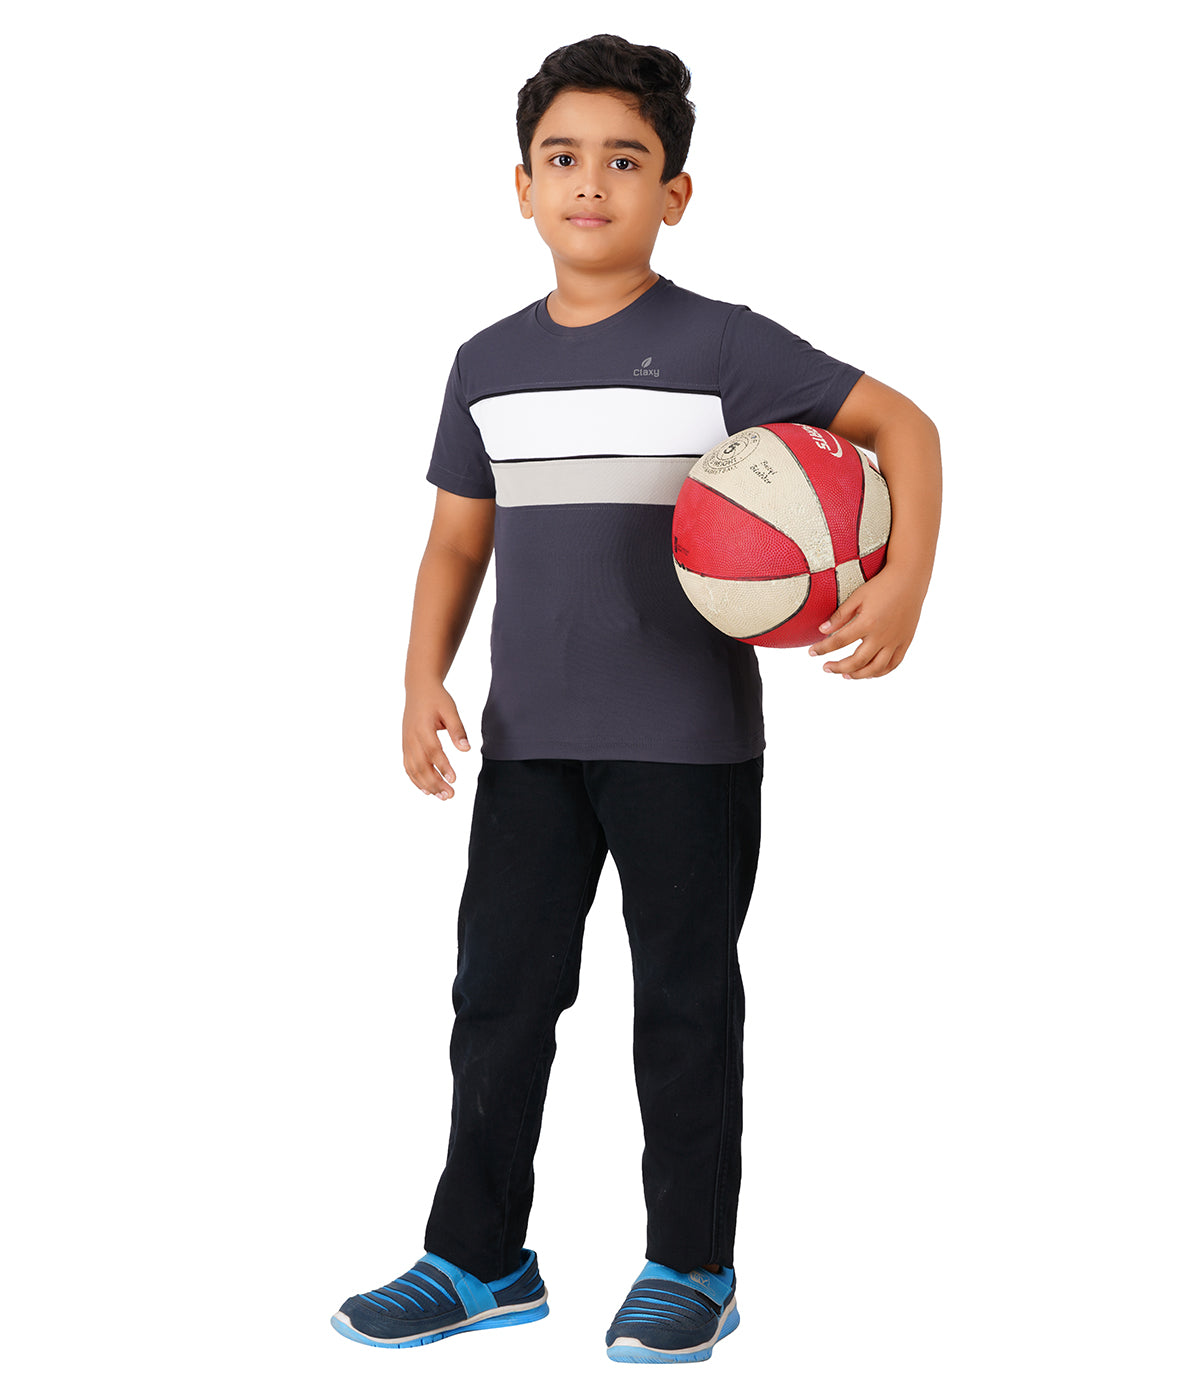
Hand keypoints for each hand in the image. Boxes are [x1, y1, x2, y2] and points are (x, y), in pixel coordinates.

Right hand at [402, 681, 470, 798]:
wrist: (418, 689)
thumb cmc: (437, 699)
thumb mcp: (450, 709)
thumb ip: (457, 729)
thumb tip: (466, 749)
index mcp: (423, 727)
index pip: (432, 751)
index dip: (442, 766)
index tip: (454, 779)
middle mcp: (411, 738)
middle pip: (421, 765)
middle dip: (435, 782)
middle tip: (450, 795)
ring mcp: (406, 743)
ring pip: (413, 769)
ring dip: (427, 785)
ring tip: (442, 796)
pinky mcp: (406, 746)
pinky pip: (408, 767)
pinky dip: (416, 780)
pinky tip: (427, 791)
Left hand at [807, 567, 926, 678]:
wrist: (910, 580)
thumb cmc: (881, 585)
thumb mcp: (858, 596)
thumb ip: (840, 615)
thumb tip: (821, 630)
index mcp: (867, 623)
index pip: (838, 641)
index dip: (822, 649)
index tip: (811, 652)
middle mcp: (881, 636)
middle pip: (856, 661)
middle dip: (838, 667)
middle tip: (826, 667)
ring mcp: (895, 641)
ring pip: (875, 668)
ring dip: (858, 675)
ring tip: (845, 675)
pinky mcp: (905, 642)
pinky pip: (893, 664)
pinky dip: (880, 672)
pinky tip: (869, 673)